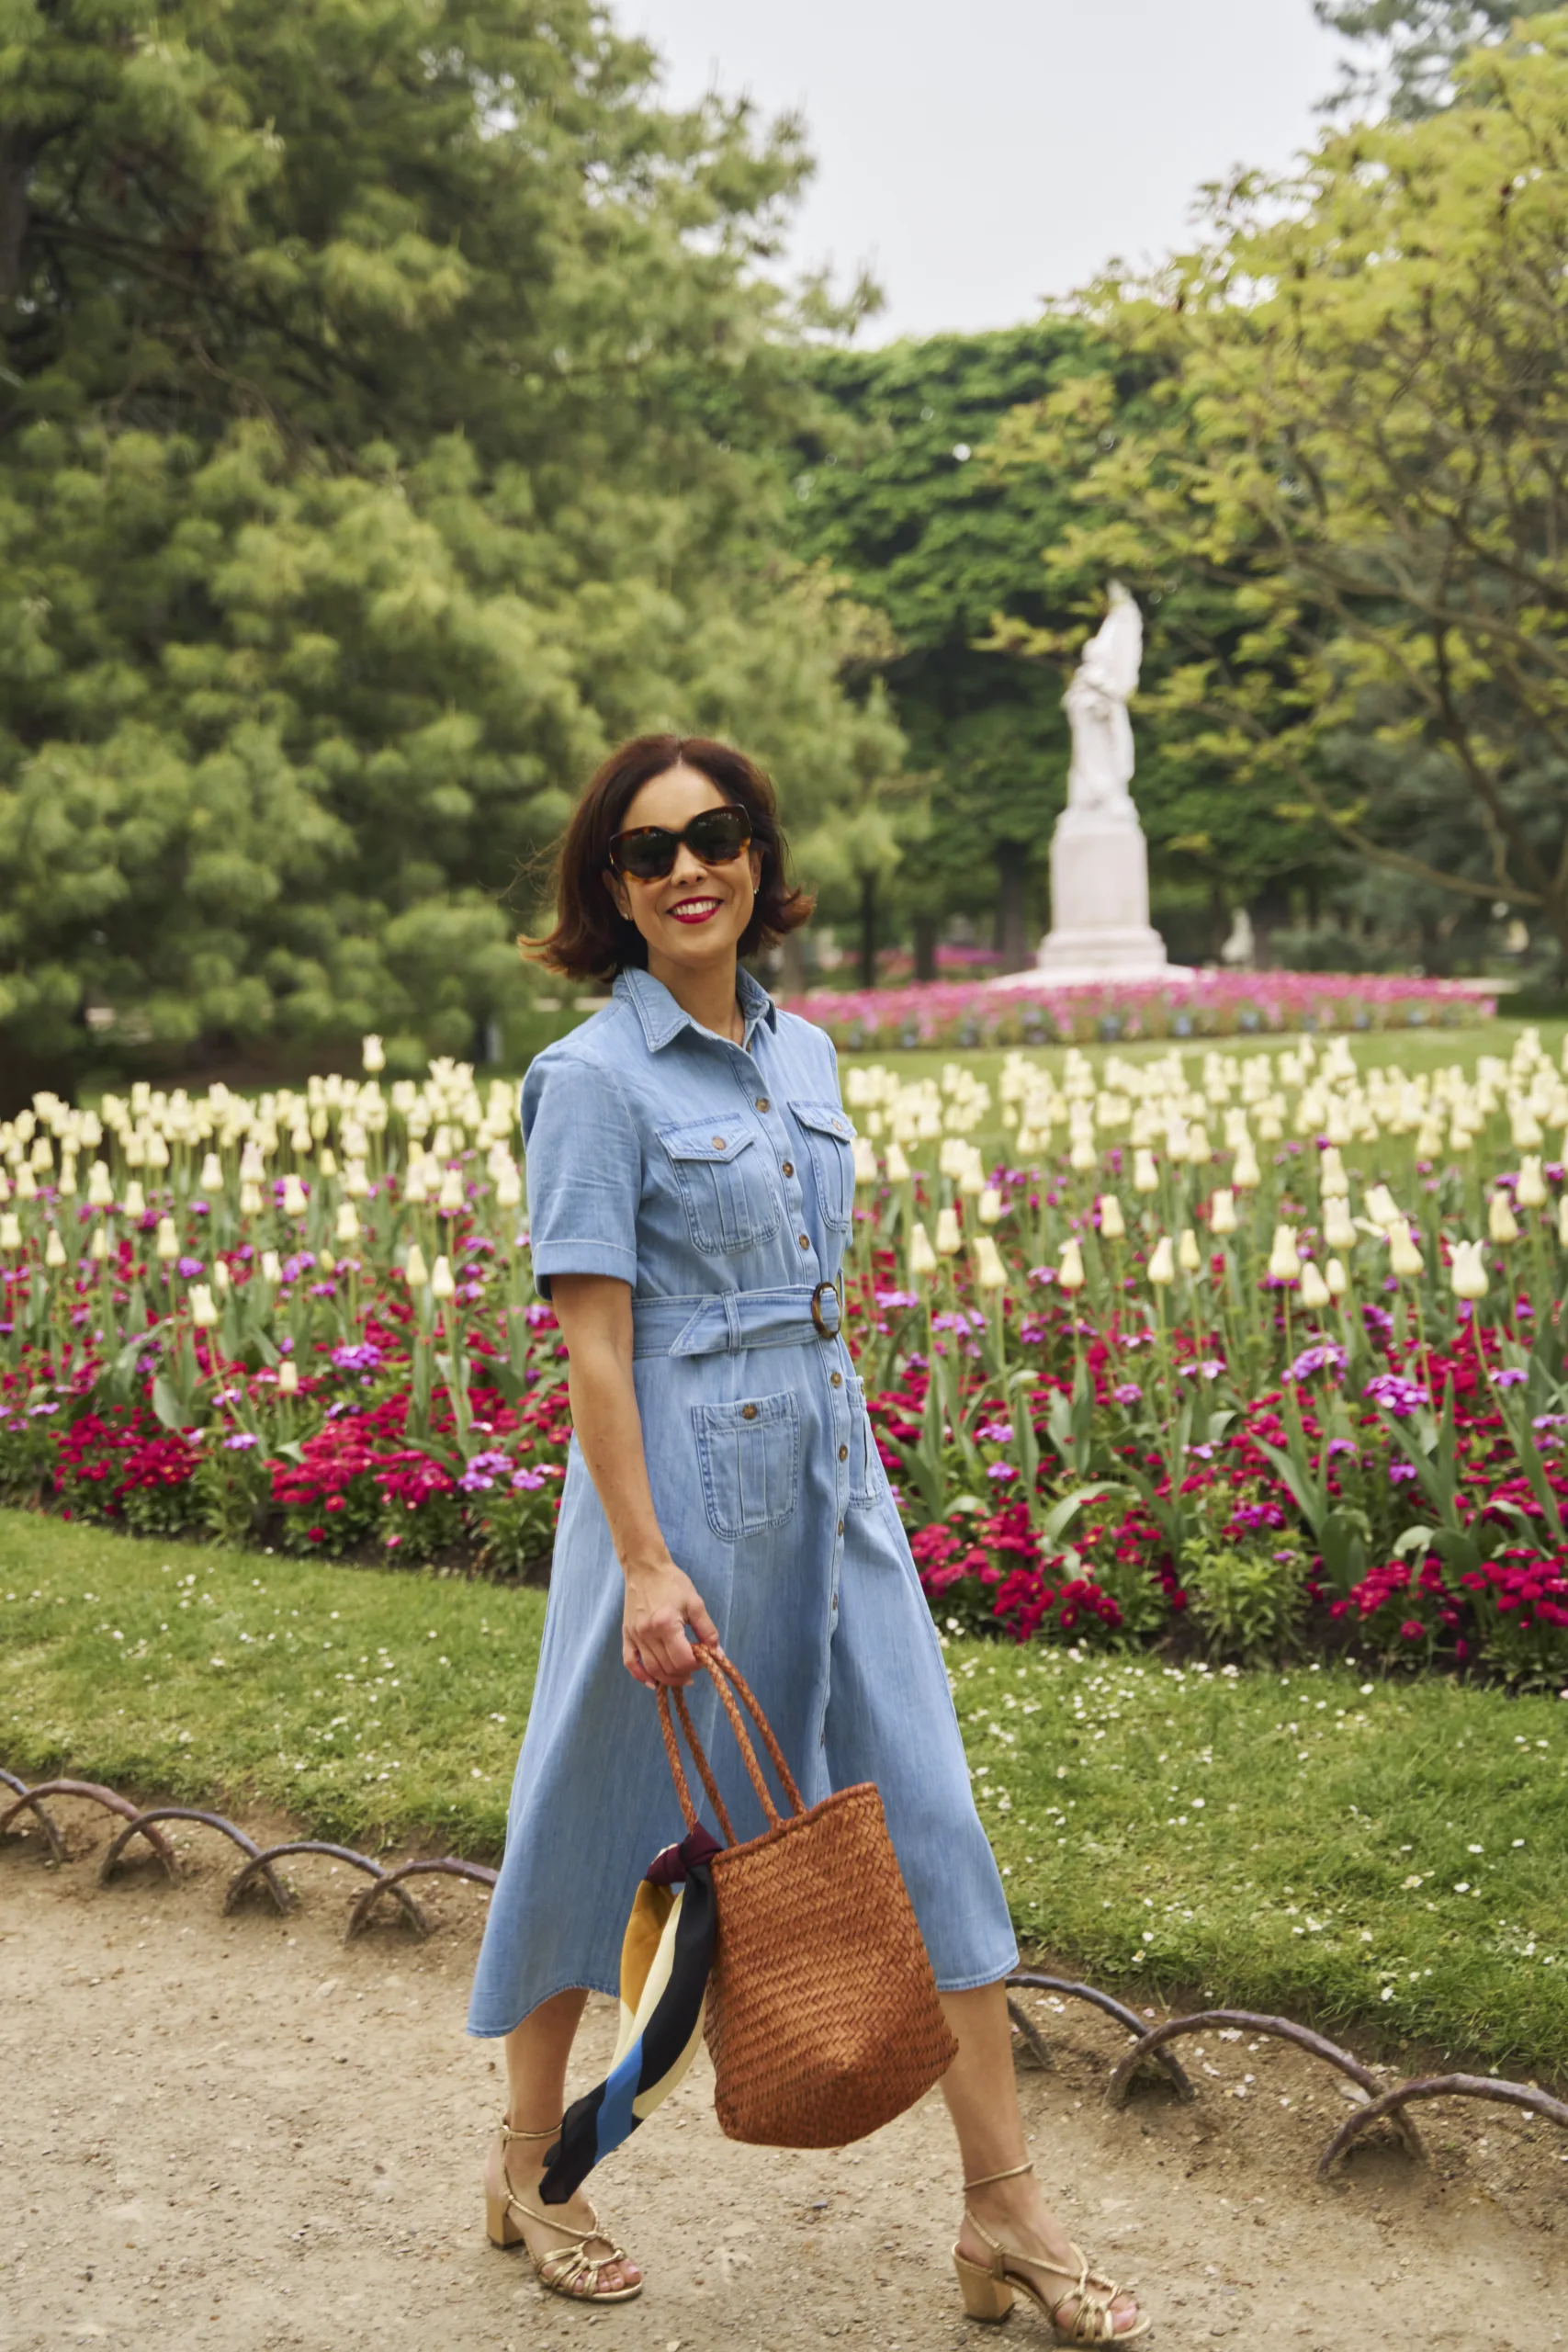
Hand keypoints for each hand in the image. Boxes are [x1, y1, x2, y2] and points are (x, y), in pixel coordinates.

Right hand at [621, 1558, 719, 1687]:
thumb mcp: (696, 1603)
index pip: (682, 1660)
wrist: (645, 1568)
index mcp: (666, 1624)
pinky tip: (653, 1682)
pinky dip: (640, 1676)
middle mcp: (648, 1633)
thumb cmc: (672, 1583)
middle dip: (684, 1672)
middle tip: (694, 1667)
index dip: (696, 1665)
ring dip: (667, 1678)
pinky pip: (630, 1663)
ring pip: (651, 1669)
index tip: (703, 1658)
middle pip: (667, 1668)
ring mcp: (635, 1636)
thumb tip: (717, 1653)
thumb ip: (707, 1630)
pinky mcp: (626, 1635)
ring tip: (681, 1676)